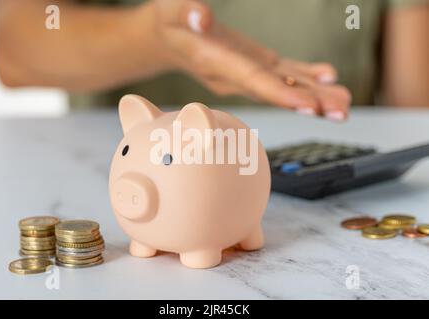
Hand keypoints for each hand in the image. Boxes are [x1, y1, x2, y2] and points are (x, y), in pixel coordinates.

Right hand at [151, 0, 350, 120]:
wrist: (167, 38)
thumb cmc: (168, 21)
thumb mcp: (169, 10)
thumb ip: (183, 11)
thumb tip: (201, 16)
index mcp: (216, 63)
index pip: (252, 81)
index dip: (280, 94)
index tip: (309, 106)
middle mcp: (234, 74)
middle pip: (275, 91)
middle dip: (308, 103)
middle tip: (342, 114)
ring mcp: (246, 72)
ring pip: (283, 86)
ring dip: (314, 97)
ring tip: (344, 106)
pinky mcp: (253, 64)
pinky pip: (281, 74)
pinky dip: (305, 77)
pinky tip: (328, 78)